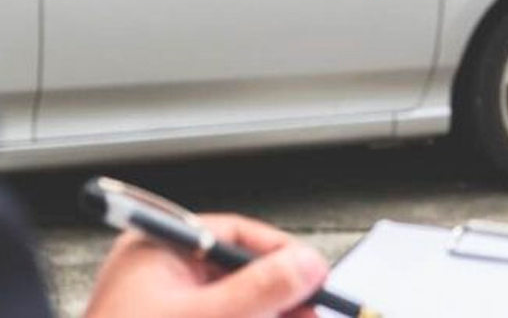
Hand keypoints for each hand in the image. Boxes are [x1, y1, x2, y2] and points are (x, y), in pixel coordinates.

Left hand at [84, 214, 328, 317]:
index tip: (311, 271)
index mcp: (157, 252)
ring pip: (236, 304)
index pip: (231, 234)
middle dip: (279, 293)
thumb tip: (307, 265)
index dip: (277, 252)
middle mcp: (162, 276)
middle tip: (313, 307)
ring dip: (272, 314)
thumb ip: (258, 289)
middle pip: (238, 272)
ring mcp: (168, 310)